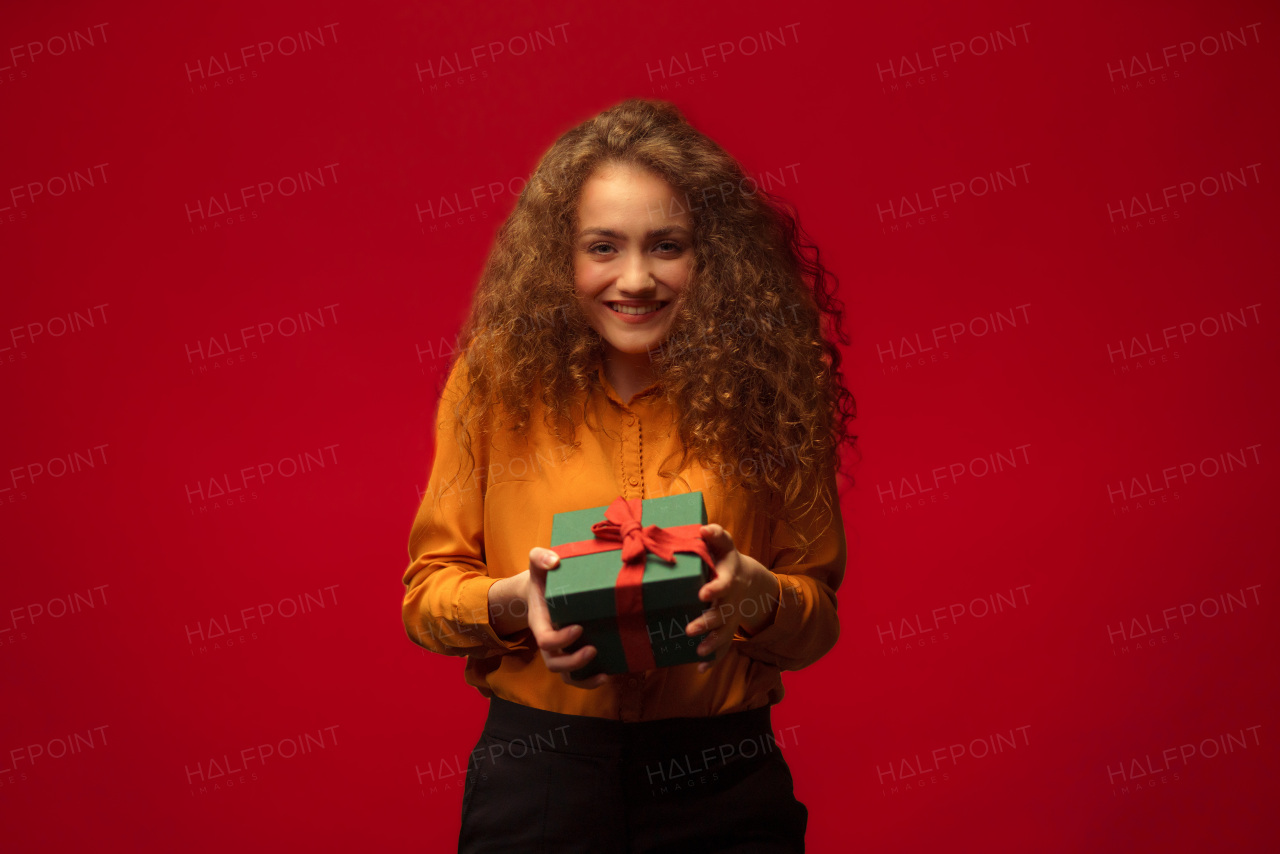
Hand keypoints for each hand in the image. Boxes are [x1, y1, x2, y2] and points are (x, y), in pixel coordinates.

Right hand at [525, 547, 609, 688]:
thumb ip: (540, 557)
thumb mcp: (538, 565)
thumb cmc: (543, 579)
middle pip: (555, 663)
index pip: (545, 640)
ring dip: (584, 678)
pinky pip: (578, 676)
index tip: (578, 627)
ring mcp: (560, 651)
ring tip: (604, 673)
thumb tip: (554, 560)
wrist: (541, 591)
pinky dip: (591, 680)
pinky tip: (609, 673)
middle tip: (593, 649)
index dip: (560, 639)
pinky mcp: (573, 653)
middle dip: (574, 662)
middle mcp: (549, 642)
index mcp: (540, 623)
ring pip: (567, 676)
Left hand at [685, 524, 778, 672]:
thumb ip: (716, 537)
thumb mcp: (724, 547)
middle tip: (690, 629)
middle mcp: (731, 601)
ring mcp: (731, 617)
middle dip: (707, 622)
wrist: (748, 580)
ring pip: (723, 633)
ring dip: (712, 643)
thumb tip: (704, 529)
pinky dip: (714, 659)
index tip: (702, 595)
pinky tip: (700, 669)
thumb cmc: (726, 560)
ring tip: (698, 651)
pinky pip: (723, 646)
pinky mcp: (727, 628)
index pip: (723, 585)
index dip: (714, 590)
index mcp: (729, 579)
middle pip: (721, 614)